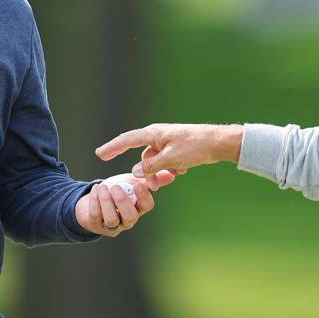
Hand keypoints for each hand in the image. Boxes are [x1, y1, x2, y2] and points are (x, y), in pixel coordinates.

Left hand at [74, 172, 175, 236]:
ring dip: (107, 202)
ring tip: (102, 187)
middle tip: (116, 187)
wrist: (95, 197)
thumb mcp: (132, 183)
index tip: (138, 184)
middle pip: (130, 217)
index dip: (143, 196)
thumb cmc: (117, 191)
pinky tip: (95, 188)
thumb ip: (149, 180)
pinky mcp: (95, 225)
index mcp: (139, 208)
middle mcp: (127, 219)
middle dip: (123, 202)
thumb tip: (172, 175)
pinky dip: (94, 202)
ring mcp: (111, 225)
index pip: (147, 206)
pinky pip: (95, 217)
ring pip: (112, 220)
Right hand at [96, 123, 243, 177]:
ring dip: (160, 172)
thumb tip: (135, 172)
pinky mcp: (176, 148)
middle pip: (142, 156)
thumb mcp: (170, 160)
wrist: (219, 142)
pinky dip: (170, 168)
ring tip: (173, 176)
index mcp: (153, 134)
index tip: (99, 154)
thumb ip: (150, 166)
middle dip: (146, 171)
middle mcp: (158, 136)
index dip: (112, 147)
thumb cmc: (195, 147)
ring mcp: (167, 142)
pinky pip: (165, 161)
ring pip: (155, 161)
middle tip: (150, 184)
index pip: (127, 140)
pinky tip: (183, 170)